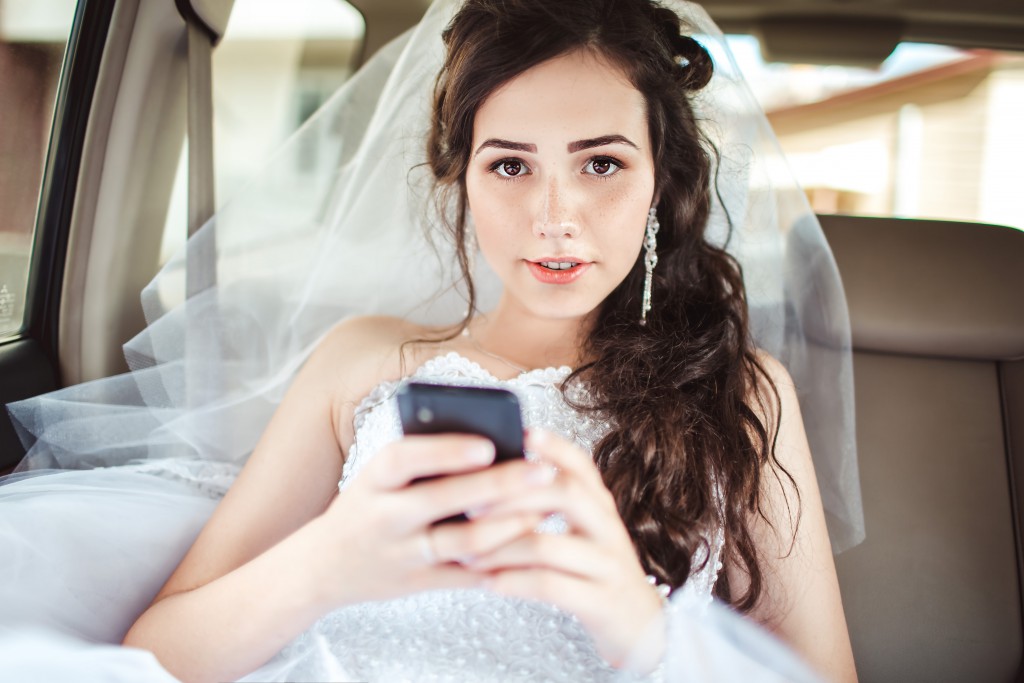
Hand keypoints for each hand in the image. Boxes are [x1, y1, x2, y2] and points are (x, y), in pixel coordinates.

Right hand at [309, 433, 550, 607]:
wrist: (325, 565)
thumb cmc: (368, 504)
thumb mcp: (379, 476)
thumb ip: (422, 459)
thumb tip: (491, 442)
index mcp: (374, 479)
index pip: (404, 458)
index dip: (445, 452)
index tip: (487, 445)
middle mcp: (384, 516)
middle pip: (443, 499)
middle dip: (498, 485)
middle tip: (542, 471)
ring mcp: (401, 553)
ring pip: (462, 541)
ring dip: (509, 526)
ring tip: (544, 509)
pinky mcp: (417, 583)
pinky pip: (466, 576)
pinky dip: (500, 562)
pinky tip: (530, 546)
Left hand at [467, 429, 666, 670]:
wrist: (639, 626)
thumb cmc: (592, 572)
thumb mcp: (581, 533)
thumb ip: (549, 507)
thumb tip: (489, 480)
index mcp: (601, 505)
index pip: (580, 464)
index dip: (553, 447)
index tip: (522, 433)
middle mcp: (608, 528)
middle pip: (565, 493)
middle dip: (512, 496)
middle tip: (470, 506)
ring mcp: (608, 565)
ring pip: (548, 546)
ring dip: (500, 549)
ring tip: (467, 555)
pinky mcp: (601, 602)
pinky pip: (551, 586)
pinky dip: (514, 582)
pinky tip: (490, 583)